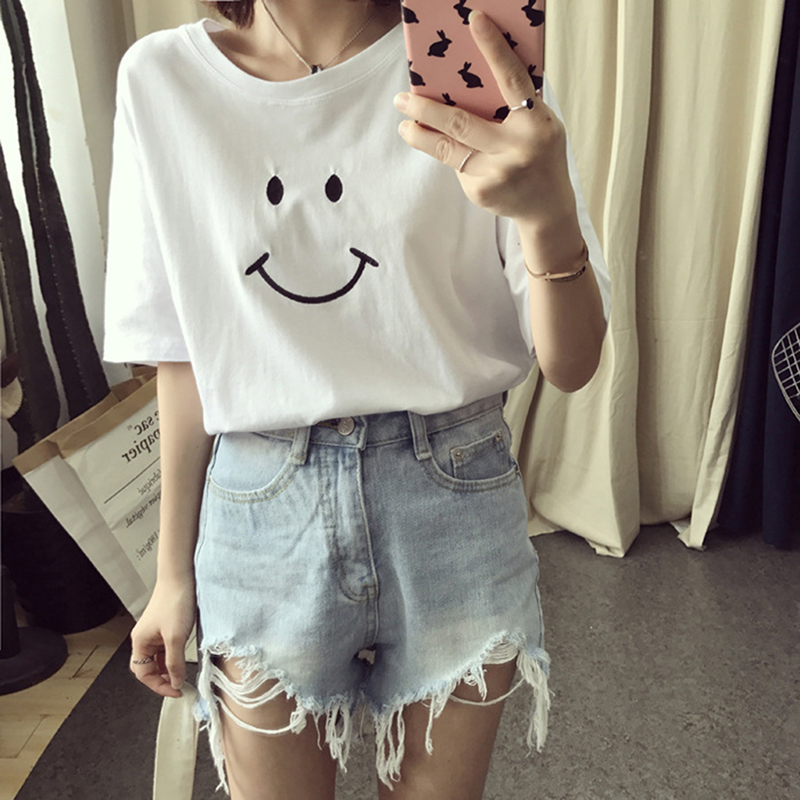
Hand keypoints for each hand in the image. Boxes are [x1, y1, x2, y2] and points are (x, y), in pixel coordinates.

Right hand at [129, 575, 196, 697]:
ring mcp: (154, 632)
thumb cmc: (175, 601)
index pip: (144, 674)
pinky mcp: (165, 625)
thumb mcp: (176, 637)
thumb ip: (174, 663)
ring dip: (169, 667)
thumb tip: (176, 682)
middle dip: (162, 678)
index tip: (177, 691)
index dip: (159, 685)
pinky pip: (166, 647)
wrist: (181, 576)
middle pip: (148, 667)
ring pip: (158, 658)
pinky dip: (173, 655)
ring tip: (184, 672)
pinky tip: (184, 656)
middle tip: (179, 685)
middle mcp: (144, 638)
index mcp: (140, 642)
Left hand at [394, 9, 575, 229]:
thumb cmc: (540, 154)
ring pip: (447, 148)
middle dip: (426, 109)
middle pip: (460, 122)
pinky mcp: (480, 192)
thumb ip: (515, 106)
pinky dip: (451, 156)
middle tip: (402, 98)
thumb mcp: (540, 125)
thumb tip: (470, 78)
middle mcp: (516, 148)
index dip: (493, 49)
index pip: (512, 80)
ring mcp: (496, 173)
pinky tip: (450, 154)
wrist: (546, 208)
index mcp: (536, 123)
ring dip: (419, 135)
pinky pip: (456, 166)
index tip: (474, 20)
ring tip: (405, 123)